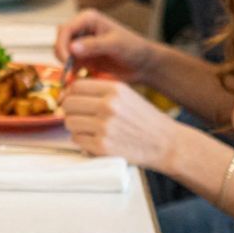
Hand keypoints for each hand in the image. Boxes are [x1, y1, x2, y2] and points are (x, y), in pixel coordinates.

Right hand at [54, 8, 157, 82]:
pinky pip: (69, 64)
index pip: (65, 29)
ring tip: (74, 75)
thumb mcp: (115, 44)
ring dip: (65, 64)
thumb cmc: (134, 48)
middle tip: (69, 70)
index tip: (67, 61)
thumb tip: (72, 48)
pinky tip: (76, 78)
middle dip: (61, 54)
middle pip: (60, 40)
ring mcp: (82, 44)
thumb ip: (94, 45)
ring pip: (62, 52)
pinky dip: (69, 72)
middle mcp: (82, 29)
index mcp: (88, 19)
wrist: (143, 64)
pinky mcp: (83, 58)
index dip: (62, 44)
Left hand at [62, 76, 181, 171]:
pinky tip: (94, 139)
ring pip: (70, 122)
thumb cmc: (146, 120)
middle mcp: (108, 106)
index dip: (70, 93)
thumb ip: (101, 91)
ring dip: (75, 126)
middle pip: (68, 104)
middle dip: (69, 110)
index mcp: (115, 89)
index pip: (76, 86)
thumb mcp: (127, 95)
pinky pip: (77, 140)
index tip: (70, 99)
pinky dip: (82, 141)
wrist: (165, 144)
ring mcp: (104, 127)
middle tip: (78, 115)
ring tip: (88, 128)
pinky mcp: (102, 146)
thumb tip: (70, 93)